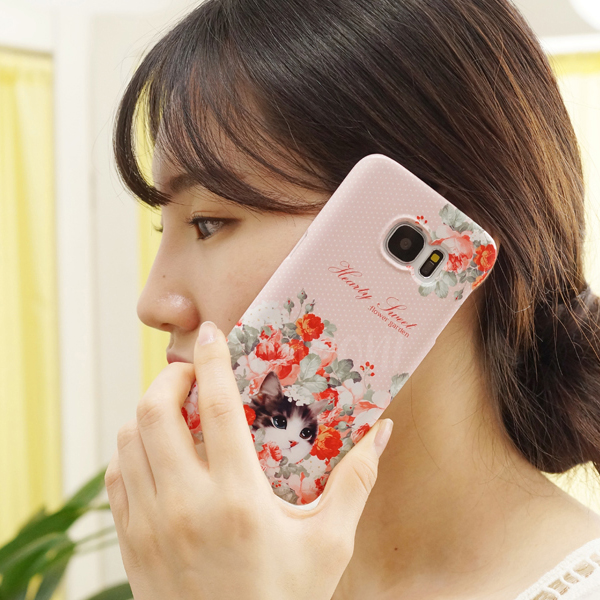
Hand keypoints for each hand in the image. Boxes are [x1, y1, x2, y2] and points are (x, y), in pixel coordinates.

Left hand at [105, 320, 393, 599]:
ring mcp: (149, 525)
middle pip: (154, 413)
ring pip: (129, 440)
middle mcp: (184, 506)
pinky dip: (132, 449)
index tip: (212, 333)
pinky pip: (117, 477)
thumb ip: (356, 481)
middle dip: (169, 378)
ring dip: (149, 412)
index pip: (212, 409)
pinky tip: (159, 453)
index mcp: (237, 500)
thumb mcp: (329, 544)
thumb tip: (382, 433)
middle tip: (192, 375)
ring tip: (177, 410)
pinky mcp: (131, 543)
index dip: (210, 362)